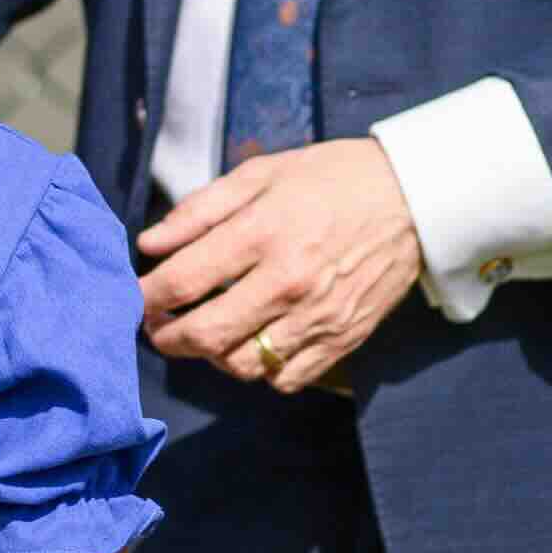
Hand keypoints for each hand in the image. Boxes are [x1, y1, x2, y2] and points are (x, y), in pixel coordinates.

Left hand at [137, 136, 422, 388]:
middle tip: (157, 328)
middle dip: (167, 338)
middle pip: (206, 335)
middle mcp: (288, 282)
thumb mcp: (262, 174)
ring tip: (206, 333)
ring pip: (242, 364)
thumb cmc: (332, 179)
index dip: (147, 296)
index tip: (137, 297)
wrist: (414, 199)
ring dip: (211, 355)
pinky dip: (260, 370)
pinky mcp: (342, 339)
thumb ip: (201, 209)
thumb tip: (150, 244)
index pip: (184, 281)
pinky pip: (285, 378)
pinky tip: (254, 342)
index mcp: (263, 233)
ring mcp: (317, 317)